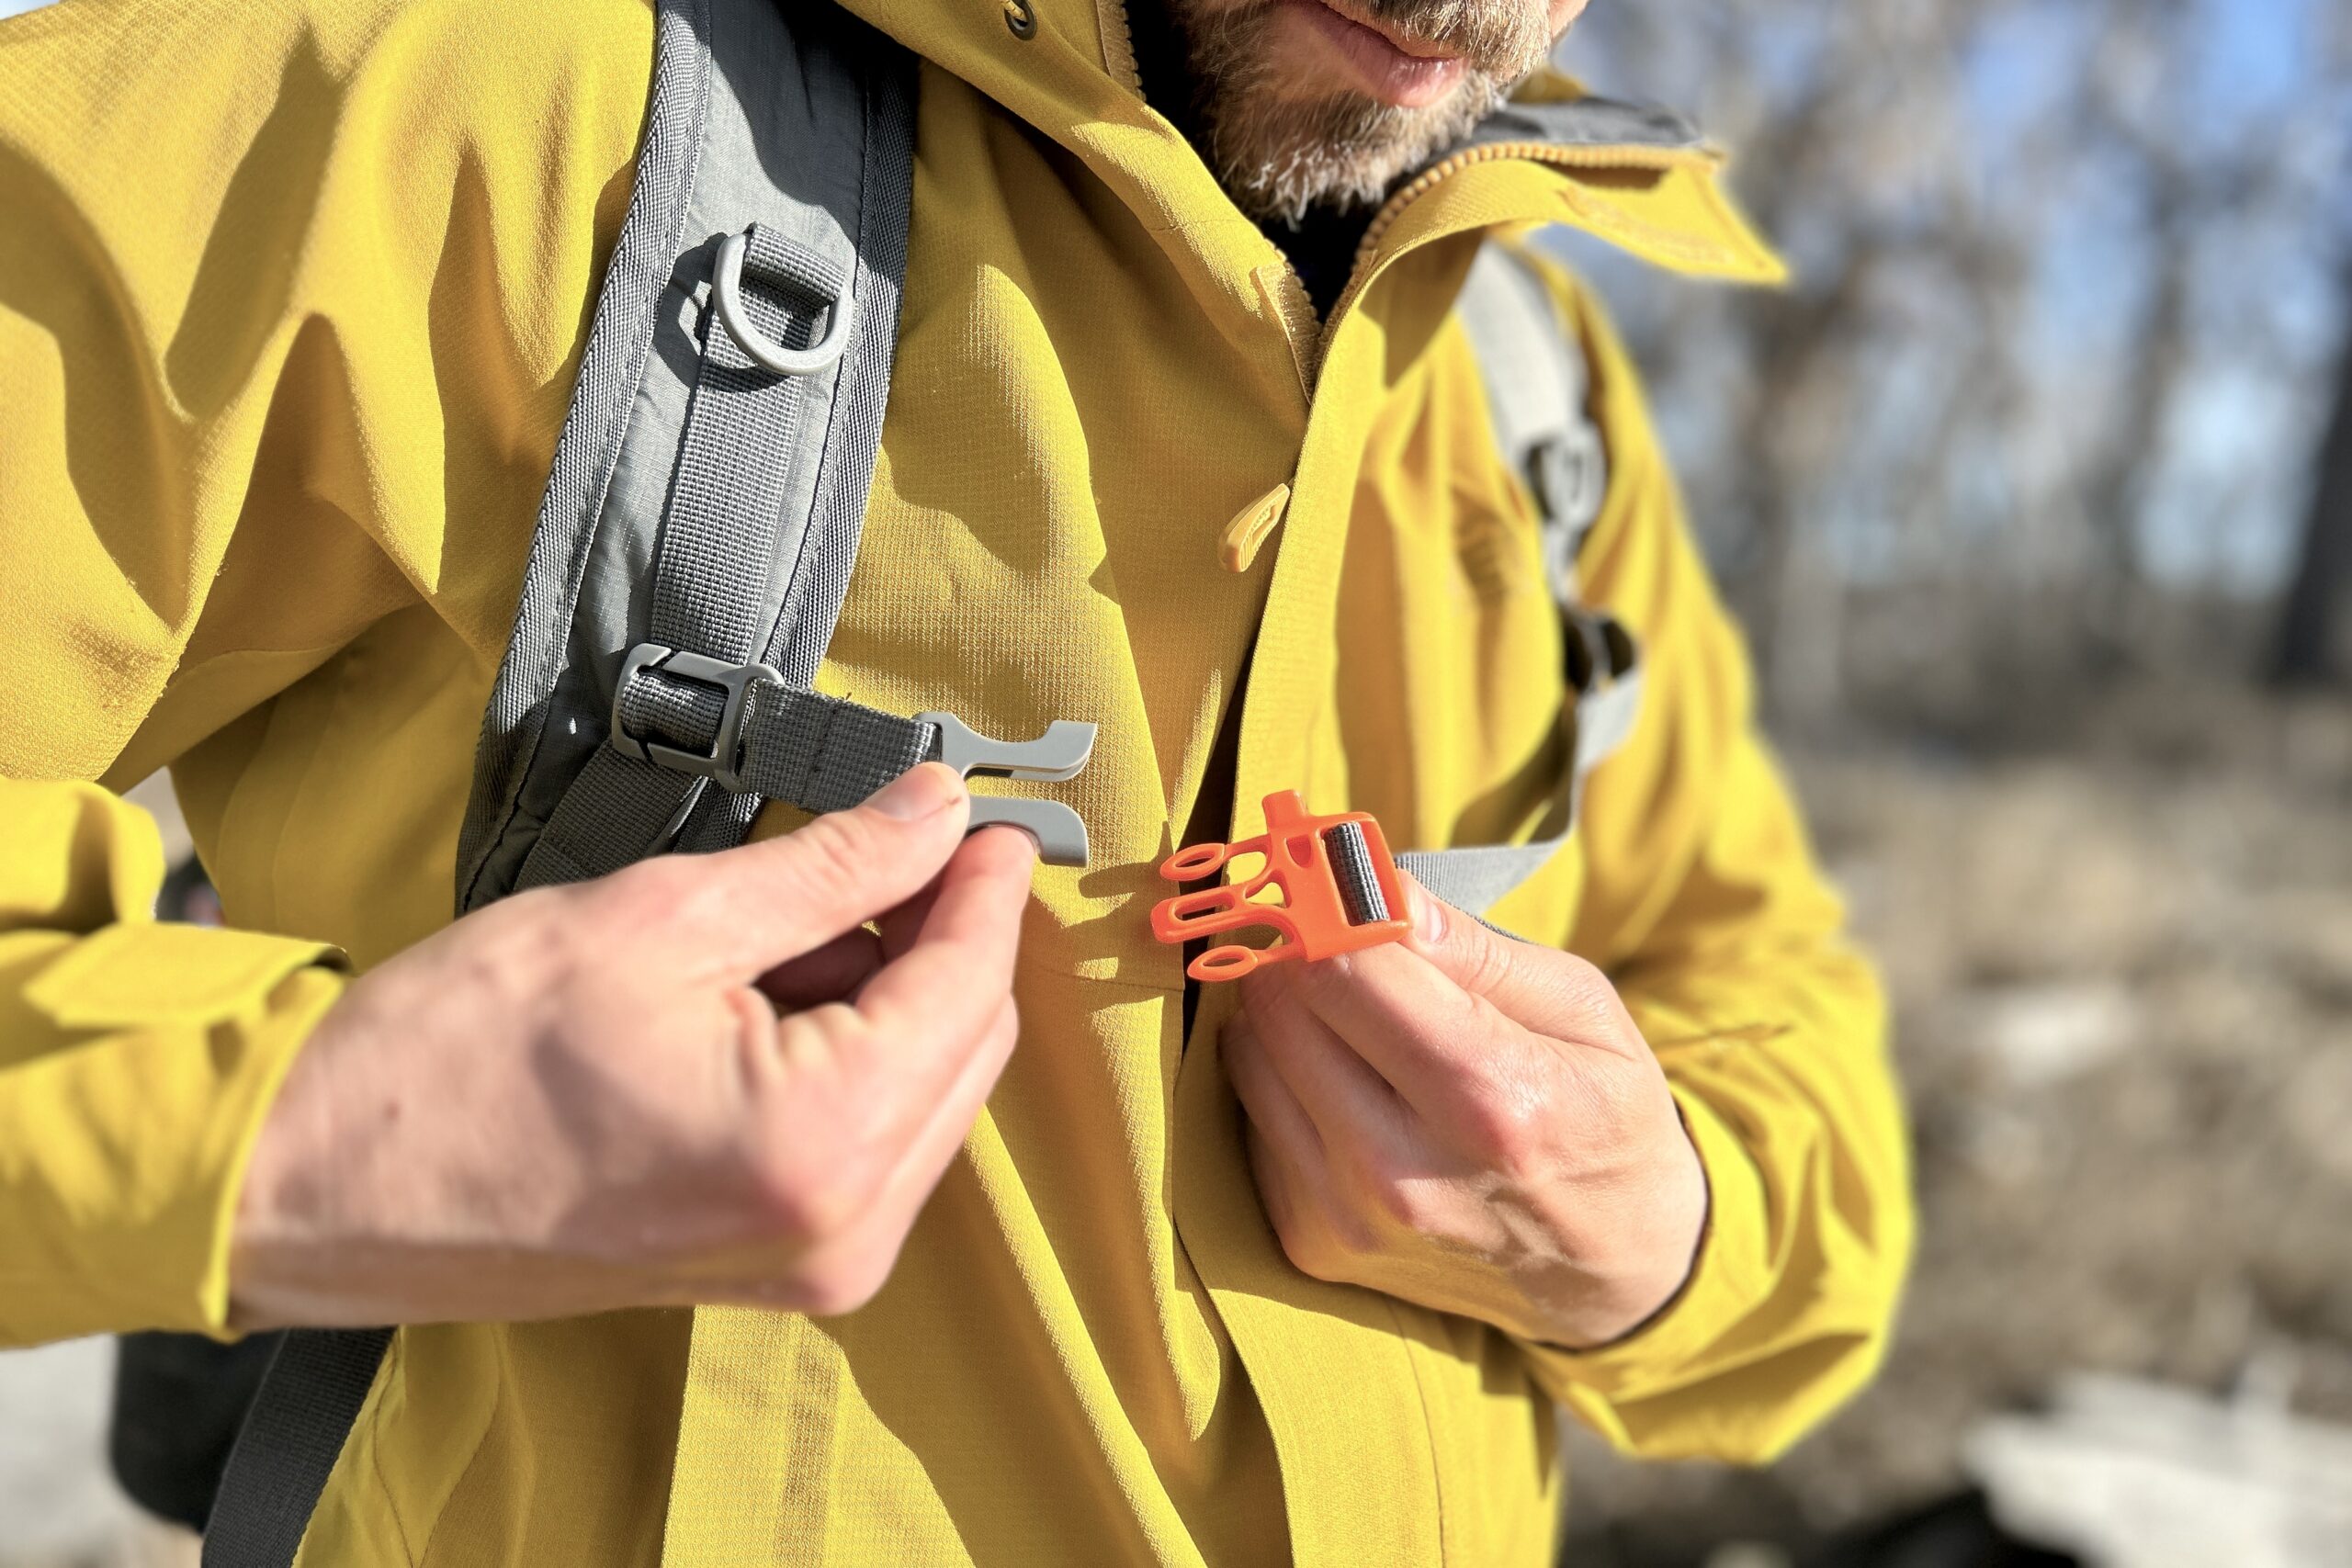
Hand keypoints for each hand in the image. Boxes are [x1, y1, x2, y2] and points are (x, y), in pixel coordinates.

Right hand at [231, 763, 1032, 1328]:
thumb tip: (936, 813)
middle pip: (967, 1045)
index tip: (977, 810)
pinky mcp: (774, 1269)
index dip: (983, 883)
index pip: (971, 986)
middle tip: (885, 837)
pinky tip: (768, 991)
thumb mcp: (663, 918)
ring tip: (783, 919)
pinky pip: (867, 1140)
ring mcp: (813, 1265)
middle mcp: (845, 1229)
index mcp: (825, 1144)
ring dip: (888, 993)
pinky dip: (846, 1054)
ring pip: (924, 1091)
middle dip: (940, 935)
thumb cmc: (460, 1056)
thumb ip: (833, 867)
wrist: (326, 1183)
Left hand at [1223, 878, 1706, 1348]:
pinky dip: (1288, 1081)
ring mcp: (1351, 1219)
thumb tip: (1365, 879)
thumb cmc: (1603, 1112)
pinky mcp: (1314, 1245)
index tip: (1319, 865)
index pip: (1343, 967)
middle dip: (1301, 947)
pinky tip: (1351, 1085)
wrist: (1616, 1267)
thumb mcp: (1580, 1007)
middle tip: (1336, 931)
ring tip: (1360, 1016)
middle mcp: (1406, 1173)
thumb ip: (1466, 944)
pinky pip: (1252, 1117)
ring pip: (1251, 1054)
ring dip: (1289, 1014)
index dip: (1321, 898)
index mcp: (1491, 1100)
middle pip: (1282, 1005)